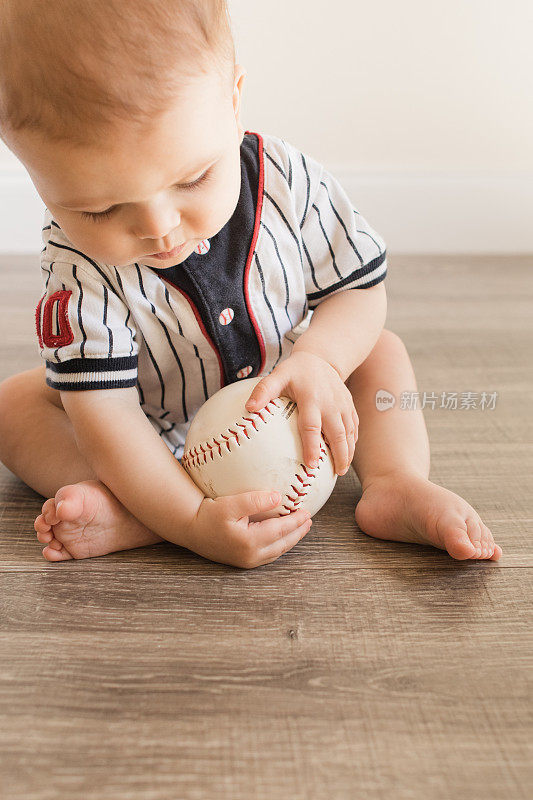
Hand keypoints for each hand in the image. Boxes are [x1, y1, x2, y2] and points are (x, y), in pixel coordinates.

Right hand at [184, 490, 312, 568]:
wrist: (190, 530)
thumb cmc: (208, 515)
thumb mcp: (230, 504)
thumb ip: (254, 500)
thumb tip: (278, 497)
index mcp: (250, 542)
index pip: (281, 531)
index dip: (296, 521)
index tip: (307, 511)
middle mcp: (251, 555)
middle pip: (283, 544)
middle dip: (298, 532)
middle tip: (309, 520)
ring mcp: (247, 561)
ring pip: (277, 551)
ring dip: (290, 539)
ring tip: (300, 528)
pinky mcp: (243, 561)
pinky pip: (268, 554)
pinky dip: (279, 544)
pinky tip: (282, 536)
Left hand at [244, 352, 357, 475]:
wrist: (321, 357)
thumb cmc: (295, 371)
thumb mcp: (278, 375)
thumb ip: (264, 391)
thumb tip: (249, 408)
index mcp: (311, 398)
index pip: (312, 426)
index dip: (312, 446)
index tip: (312, 464)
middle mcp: (330, 403)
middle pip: (337, 433)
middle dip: (339, 454)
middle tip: (335, 474)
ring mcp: (343, 404)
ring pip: (349, 432)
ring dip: (348, 451)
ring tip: (341, 470)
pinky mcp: (350, 405)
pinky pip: (354, 426)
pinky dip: (352, 442)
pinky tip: (348, 454)